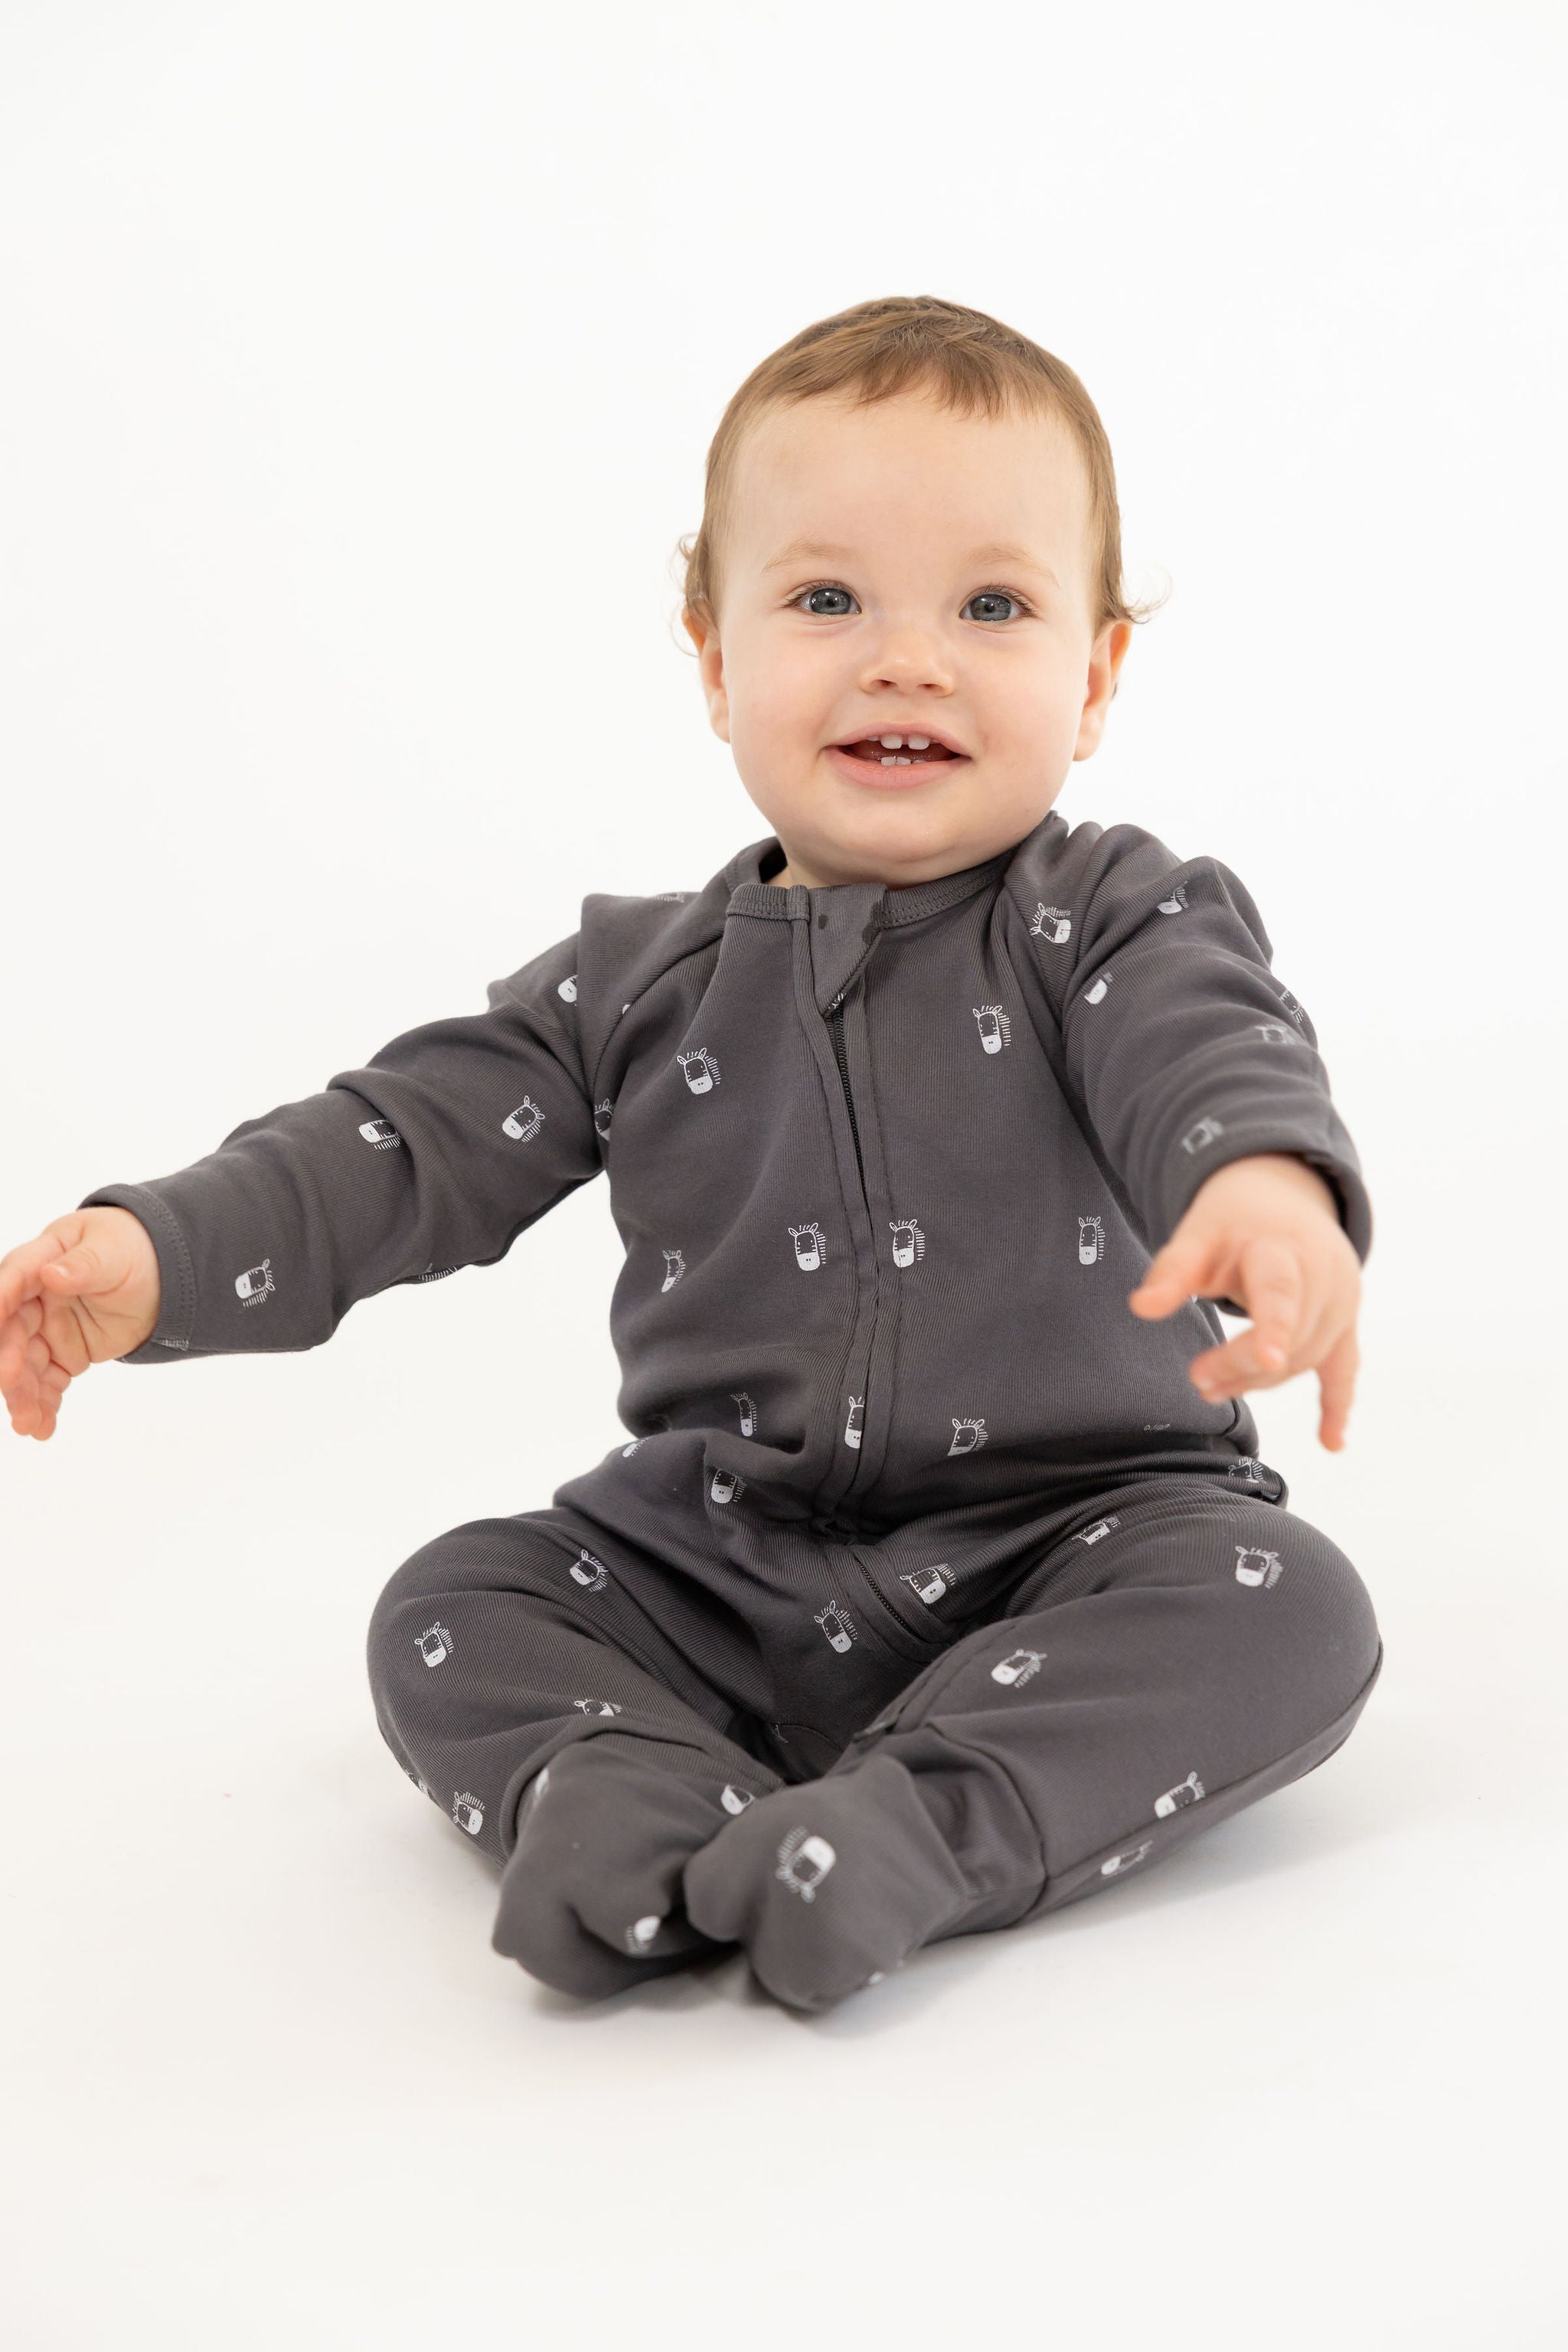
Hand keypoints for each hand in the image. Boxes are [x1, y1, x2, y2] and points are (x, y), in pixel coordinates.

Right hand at [0, 1206, 161, 1440]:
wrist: (159, 1278)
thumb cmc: (131, 1251)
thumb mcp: (113, 1251)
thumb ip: (84, 1265)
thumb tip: (52, 1274)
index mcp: (42, 1259)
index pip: (14, 1279)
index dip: (1, 1300)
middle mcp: (35, 1298)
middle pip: (13, 1329)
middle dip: (9, 1357)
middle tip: (10, 1380)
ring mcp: (47, 1328)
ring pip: (25, 1364)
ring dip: (23, 1394)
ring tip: (27, 1423)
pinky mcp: (62, 1355)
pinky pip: (48, 1382)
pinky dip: (44, 1405)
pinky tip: (42, 1429)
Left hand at [1126, 1153, 1360, 1449]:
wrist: (1284, 1199)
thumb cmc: (1234, 1221)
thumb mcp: (1199, 1233)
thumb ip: (1173, 1270)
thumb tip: (1141, 1307)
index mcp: (1281, 1248)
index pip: (1280, 1291)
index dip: (1274, 1328)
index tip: (1266, 1359)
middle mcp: (1321, 1274)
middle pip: (1289, 1335)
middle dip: (1242, 1364)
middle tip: (1196, 1380)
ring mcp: (1340, 1301)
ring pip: (1306, 1357)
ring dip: (1262, 1381)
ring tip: (1212, 1388)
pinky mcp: (1346, 1322)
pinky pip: (1345, 1367)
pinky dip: (1337, 1405)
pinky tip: (1331, 1442)